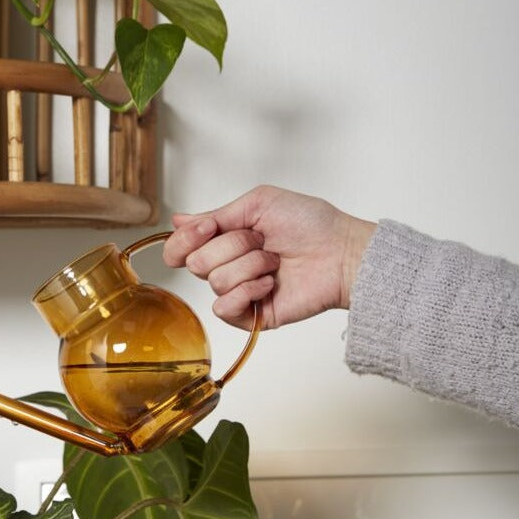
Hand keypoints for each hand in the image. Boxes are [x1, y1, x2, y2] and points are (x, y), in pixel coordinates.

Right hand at [163, 185, 376, 329]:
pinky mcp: (252, 315)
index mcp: (223, 239)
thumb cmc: (310, 223)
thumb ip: (215, 214)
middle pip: (195, 263)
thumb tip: (177, 221)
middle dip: (231, 245)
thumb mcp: (257, 203)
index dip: (186, 239)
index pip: (179, 248)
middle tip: (261, 241)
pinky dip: (247, 291)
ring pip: (215, 281)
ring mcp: (239, 291)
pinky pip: (225, 308)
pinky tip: (269, 284)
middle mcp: (227, 265)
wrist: (340, 251)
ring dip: (250, 265)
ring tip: (275, 262)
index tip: (210, 227)